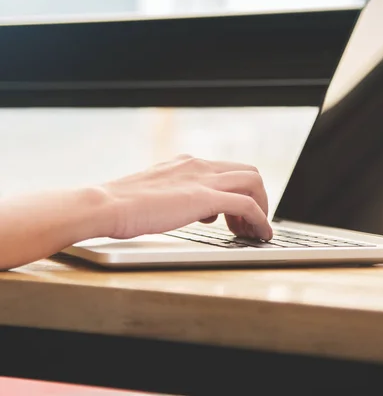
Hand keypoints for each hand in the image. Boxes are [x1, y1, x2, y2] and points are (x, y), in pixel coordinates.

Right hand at [99, 154, 272, 240]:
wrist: (105, 205)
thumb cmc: (122, 205)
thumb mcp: (157, 193)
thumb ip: (179, 196)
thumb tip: (196, 210)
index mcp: (188, 163)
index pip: (228, 170)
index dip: (239, 191)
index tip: (236, 214)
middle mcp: (199, 165)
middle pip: (248, 172)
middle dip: (257, 197)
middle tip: (247, 224)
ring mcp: (203, 179)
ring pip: (253, 182)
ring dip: (261, 208)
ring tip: (252, 232)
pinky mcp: (204, 197)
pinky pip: (247, 204)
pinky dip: (260, 219)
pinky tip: (260, 235)